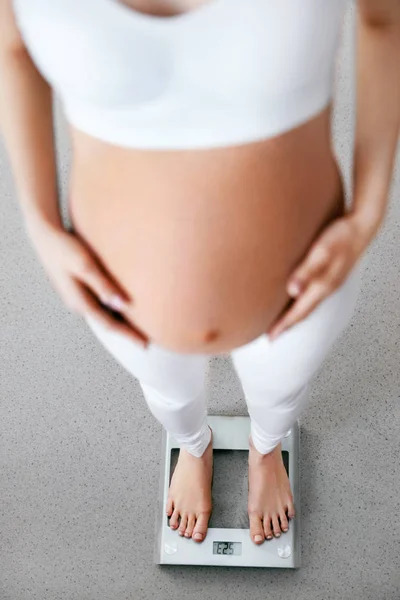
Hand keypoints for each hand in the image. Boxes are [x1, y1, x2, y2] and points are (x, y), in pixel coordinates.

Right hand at [25, 219, 148, 346]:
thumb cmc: (65, 248)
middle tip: (145, 341)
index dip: (128, 335)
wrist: (44, 235)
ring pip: (103, 315)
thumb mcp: (85, 265)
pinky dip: (112, 310)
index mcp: (80, 302)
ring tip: (137, 328)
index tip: (144, 345)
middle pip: (106, 324)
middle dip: (125, 333)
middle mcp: (78, 304)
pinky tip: (121, 308)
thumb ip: (103, 285)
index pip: (110, 325)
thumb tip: (122, 305)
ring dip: (119, 322)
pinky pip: (99, 305)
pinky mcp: (78, 289)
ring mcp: (77, 297)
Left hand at [267, 213, 370, 340]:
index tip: (270, 337)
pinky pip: (314, 296)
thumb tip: (292, 291)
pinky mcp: (331, 275)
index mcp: (323, 285)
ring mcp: (331, 282)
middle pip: (304, 312)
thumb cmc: (341, 235)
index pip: (299, 311)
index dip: (284, 324)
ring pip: (309, 305)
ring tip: (282, 321)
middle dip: (288, 324)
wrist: (362, 225)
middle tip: (271, 335)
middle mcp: (327, 288)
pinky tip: (297, 298)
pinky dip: (302, 302)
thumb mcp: (322, 251)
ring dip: (295, 315)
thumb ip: (306, 270)